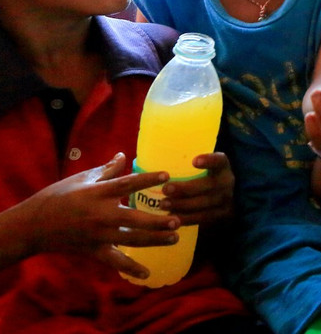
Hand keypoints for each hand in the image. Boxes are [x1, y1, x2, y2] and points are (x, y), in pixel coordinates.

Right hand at [18, 153, 179, 276]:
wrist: (34, 225)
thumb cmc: (58, 197)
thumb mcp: (81, 179)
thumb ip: (106, 170)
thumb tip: (123, 155)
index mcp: (98, 194)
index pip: (127, 184)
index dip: (147, 180)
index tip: (167, 176)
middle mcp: (100, 215)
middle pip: (134, 218)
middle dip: (157, 221)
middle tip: (178, 219)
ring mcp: (98, 236)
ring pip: (131, 240)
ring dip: (155, 240)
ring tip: (175, 237)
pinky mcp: (94, 251)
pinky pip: (115, 261)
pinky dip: (131, 268)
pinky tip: (147, 273)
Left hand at [160, 152, 234, 226]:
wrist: (224, 197)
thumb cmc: (205, 177)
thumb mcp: (204, 168)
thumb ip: (188, 164)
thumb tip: (158, 156)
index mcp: (223, 166)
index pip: (219, 161)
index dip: (209, 160)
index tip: (194, 161)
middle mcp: (227, 182)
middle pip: (209, 185)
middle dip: (186, 188)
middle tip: (166, 188)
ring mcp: (226, 200)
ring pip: (204, 204)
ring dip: (182, 205)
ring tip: (163, 204)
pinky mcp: (221, 215)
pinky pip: (202, 218)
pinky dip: (186, 218)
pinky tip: (171, 217)